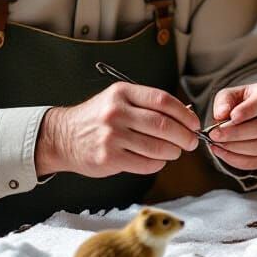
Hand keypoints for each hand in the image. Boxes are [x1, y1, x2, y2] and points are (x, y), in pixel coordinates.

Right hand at [35, 83, 199, 177]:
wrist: (63, 136)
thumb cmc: (98, 118)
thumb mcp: (119, 100)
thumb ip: (148, 105)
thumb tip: (185, 116)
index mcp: (123, 93)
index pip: (162, 100)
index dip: (184, 114)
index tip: (193, 123)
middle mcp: (117, 112)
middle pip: (163, 125)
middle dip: (184, 135)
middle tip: (191, 142)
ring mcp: (112, 136)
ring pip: (156, 146)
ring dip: (173, 151)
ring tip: (176, 152)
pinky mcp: (109, 158)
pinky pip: (145, 163)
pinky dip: (158, 163)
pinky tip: (159, 160)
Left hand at [209, 82, 256, 171]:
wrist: (251, 115)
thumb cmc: (241, 102)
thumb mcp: (231, 94)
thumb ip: (224, 101)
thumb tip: (220, 114)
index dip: (248, 111)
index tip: (231, 117)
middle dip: (236, 133)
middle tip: (215, 134)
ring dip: (235, 148)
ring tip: (216, 143)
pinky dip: (237, 160)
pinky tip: (221, 152)